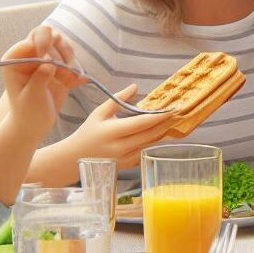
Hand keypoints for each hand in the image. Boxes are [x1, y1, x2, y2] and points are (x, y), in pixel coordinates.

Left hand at [0, 26, 83, 136]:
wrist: (35, 124)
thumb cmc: (28, 112)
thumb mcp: (32, 97)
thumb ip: (39, 78)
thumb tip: (49, 63)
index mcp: (15, 58)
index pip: (31, 38)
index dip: (44, 44)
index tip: (50, 62)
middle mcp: (29, 54)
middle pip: (49, 35)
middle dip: (61, 52)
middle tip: (65, 72)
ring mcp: (44, 58)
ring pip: (63, 45)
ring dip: (70, 62)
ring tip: (68, 82)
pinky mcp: (57, 65)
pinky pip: (71, 58)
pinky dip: (76, 71)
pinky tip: (74, 84)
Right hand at [54, 84, 178, 169]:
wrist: (74, 159)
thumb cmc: (87, 132)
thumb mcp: (99, 113)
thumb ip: (117, 99)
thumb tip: (135, 86)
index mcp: (112, 132)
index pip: (142, 123)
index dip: (159, 116)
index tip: (173, 109)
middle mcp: (120, 147)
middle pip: (150, 134)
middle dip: (166, 124)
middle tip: (179, 114)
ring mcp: (125, 158)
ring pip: (150, 144)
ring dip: (163, 133)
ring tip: (174, 122)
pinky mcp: (128, 165)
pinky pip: (145, 152)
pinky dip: (154, 142)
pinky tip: (162, 133)